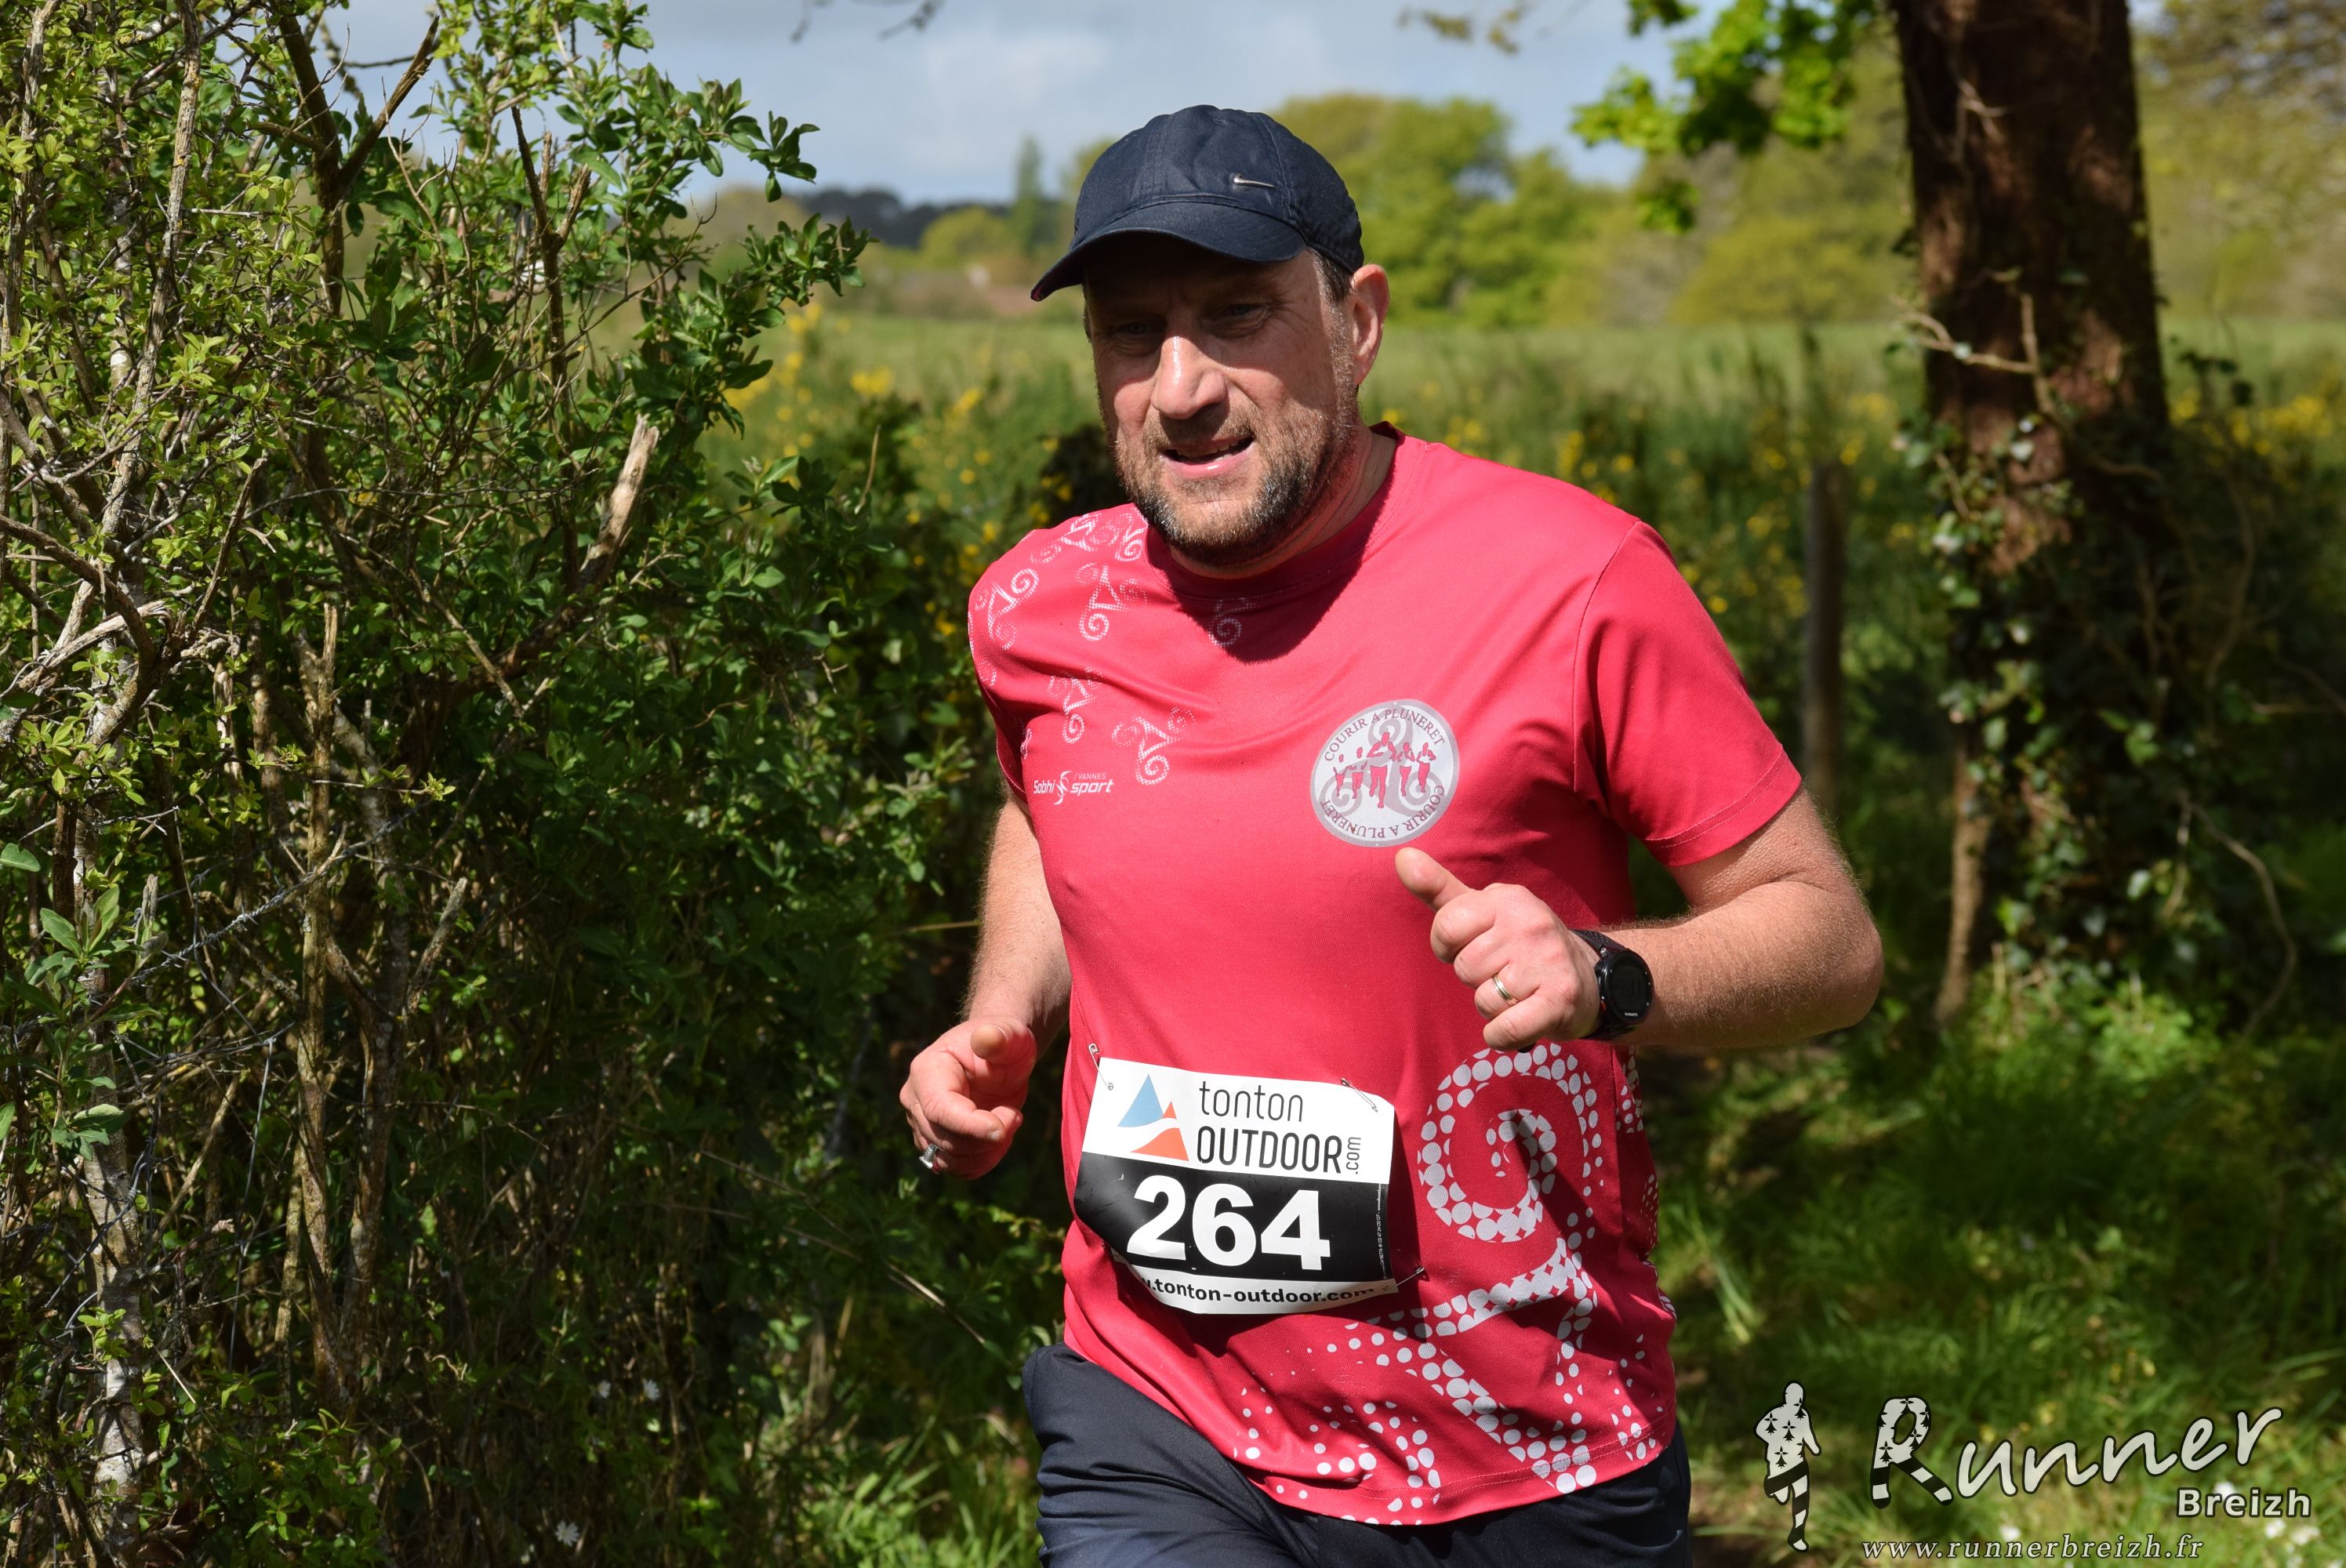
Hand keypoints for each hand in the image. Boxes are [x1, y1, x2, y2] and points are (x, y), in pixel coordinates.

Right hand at [899, 1016, 1035, 1177]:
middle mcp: (915, 1100)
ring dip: (986, 1152)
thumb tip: (987, 1038)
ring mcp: (922, 1124)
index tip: (1006, 1126)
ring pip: (949, 1160)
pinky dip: (982, 1162)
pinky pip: (956, 1168)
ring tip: (1008, 1122)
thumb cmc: (1004, 1044)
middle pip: (944, 1139)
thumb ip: (999, 1037)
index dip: (971, 1126)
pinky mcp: (935, 1143)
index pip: (939, 1109)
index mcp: (927, 1071)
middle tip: (1015, 1114)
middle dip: (987, 1137)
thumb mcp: (1009, 1036)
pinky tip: (999, 1140)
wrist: (1000, 1059)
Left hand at [1396, 847, 1600, 1048]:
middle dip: (1477, 978)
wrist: (1587, 979)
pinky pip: (1505, 1029)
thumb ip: (1439, 888)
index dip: (1449, 947)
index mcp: (1506, 899)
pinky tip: (1519, 1020)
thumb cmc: (1521, 944)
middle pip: (1464, 967)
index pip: (1446, 928)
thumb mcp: (1483, 911)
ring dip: (1493, 1006)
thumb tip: (1401, 856)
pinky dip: (1503, 1035)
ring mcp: (1547, 962)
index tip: (1474, 947)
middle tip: (1504, 972)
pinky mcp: (1558, 1001)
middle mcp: (1530, 924)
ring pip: (1483, 1000)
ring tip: (1518, 992)